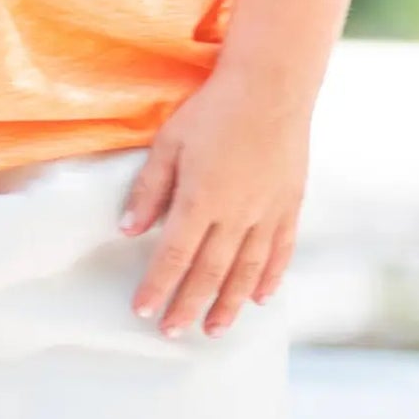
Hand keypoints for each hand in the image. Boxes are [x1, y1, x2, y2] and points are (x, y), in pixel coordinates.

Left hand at [119, 71, 309, 337]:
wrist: (271, 87)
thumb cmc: (213, 109)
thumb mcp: (169, 142)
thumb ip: (149, 189)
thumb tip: (128, 231)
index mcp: (200, 200)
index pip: (173, 257)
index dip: (157, 287)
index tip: (142, 310)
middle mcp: (235, 215)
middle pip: (208, 273)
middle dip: (187, 305)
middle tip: (172, 331)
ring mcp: (267, 213)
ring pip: (246, 272)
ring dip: (228, 305)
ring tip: (213, 329)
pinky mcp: (290, 205)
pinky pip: (280, 252)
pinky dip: (270, 279)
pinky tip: (261, 299)